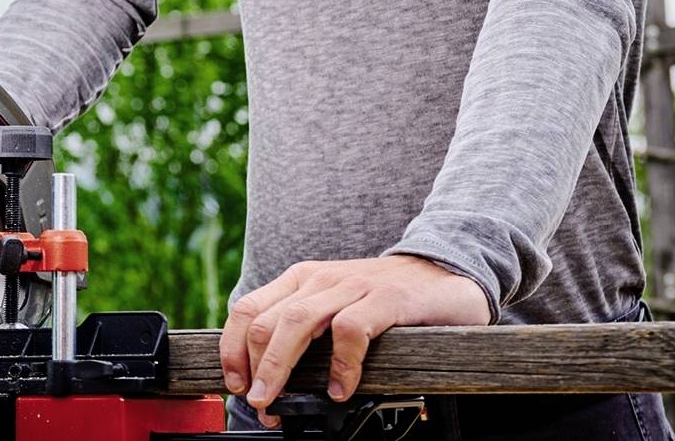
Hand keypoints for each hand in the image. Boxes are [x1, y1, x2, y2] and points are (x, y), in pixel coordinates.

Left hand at [218, 255, 487, 425]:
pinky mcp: (385, 298)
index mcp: (300, 281)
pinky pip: (350, 329)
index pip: (248, 309)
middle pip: (268, 320)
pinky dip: (340, 363)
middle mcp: (319, 279)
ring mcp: (351, 286)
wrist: (441, 273)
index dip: (233, 348)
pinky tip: (340, 389)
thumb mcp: (332, 306)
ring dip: (279, 365)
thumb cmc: (382, 299)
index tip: (235, 383)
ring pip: (298, 322)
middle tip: (257, 401)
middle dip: (254, 366)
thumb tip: (269, 376)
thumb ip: (304, 331)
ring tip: (276, 399)